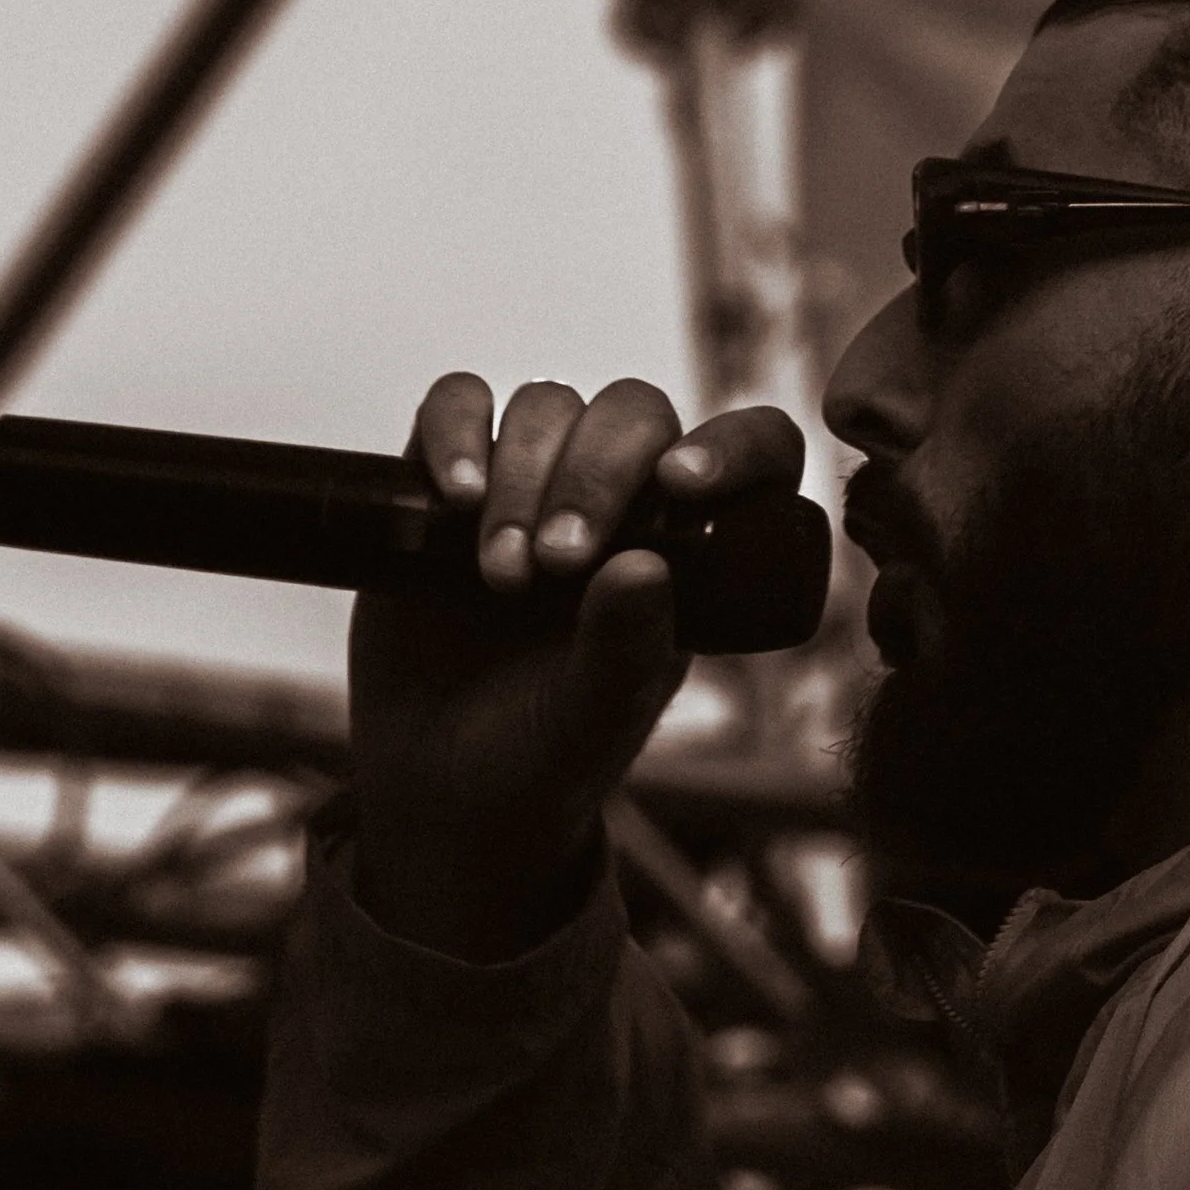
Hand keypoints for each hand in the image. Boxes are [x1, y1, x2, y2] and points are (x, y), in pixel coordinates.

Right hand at [349, 373, 806, 959]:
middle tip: (556, 566)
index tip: (683, 485)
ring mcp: (533, 483)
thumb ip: (624, 648)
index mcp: (689, 552)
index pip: (750, 454)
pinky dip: (454, 432)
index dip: (734, 446)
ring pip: (546, 407)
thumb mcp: (596, 717)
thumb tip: (645, 565)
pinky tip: (452, 497)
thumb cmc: (545, 755)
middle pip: (631, 415)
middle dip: (594, 476)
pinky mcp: (449, 482)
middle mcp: (621, 504)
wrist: (439, 784)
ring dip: (522, 477)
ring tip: (501, 574)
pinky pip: (456, 406)